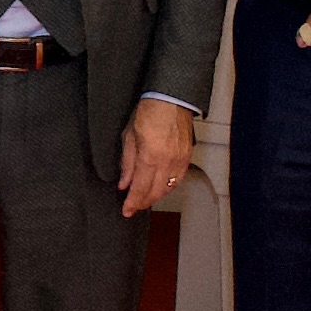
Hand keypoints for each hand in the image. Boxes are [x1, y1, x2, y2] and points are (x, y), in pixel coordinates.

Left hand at [118, 98, 197, 216]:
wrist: (171, 99)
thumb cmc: (149, 111)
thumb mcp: (129, 136)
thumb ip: (127, 163)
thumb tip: (124, 183)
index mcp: (150, 156)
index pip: (140, 188)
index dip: (132, 203)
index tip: (126, 211)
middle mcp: (167, 162)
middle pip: (155, 193)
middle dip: (143, 203)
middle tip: (133, 207)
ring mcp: (179, 160)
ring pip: (168, 189)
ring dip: (155, 196)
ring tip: (144, 198)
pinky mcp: (187, 157)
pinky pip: (177, 180)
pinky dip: (167, 187)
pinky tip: (160, 188)